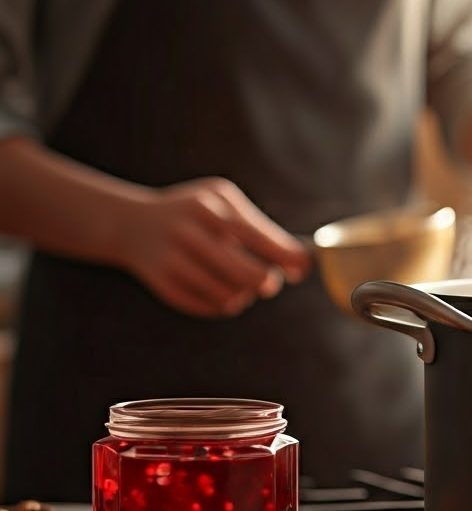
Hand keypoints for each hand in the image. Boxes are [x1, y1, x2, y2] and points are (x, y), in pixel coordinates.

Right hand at [114, 177, 310, 317]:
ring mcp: (173, 260)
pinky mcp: (164, 285)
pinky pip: (210, 307)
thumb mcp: (222, 203)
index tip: (301, 270)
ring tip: (240, 284)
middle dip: (267, 282)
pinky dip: (222, 304)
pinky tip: (218, 290)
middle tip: (269, 283)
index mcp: (208, 207)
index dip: (287, 258)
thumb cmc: (194, 213)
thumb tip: (300, 261)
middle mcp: (188, 233)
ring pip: (230, 295)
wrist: (131, 225)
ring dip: (244, 295)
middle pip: (247, 274)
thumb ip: (260, 228)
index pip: (258, 238)